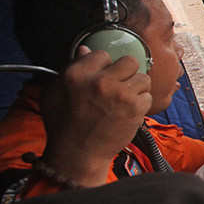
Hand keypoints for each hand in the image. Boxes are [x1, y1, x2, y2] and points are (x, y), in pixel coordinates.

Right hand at [39, 47, 150, 186]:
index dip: (105, 66)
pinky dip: (142, 104)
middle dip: (127, 72)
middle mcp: (100, 81)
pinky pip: (148, 96)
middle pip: (129, 61)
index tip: (104, 76)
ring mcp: (120, 94)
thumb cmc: (64, 124)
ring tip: (126, 99)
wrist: (78, 153)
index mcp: (77, 74)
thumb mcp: (55, 92)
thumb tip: (85, 50)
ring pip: (143, 78)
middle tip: (121, 85)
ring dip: (137, 88)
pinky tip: (129, 111)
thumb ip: (71, 68)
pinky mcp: (134, 108)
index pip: (102, 54)